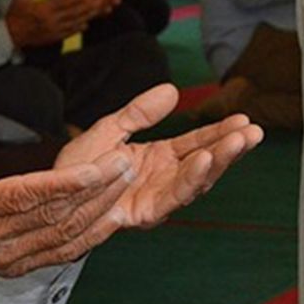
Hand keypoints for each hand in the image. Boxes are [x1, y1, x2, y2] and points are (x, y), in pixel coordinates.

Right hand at [0, 113, 135, 276]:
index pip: (25, 197)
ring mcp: (8, 258)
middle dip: (95, 190)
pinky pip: (62, 251)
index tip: (97, 165)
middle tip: (125, 161)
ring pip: (64, 234)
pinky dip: (91, 233)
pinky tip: (112, 213)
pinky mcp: (19, 266)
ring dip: (99, 208)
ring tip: (126, 178)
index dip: (64, 183)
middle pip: (54, 214)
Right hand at [5, 0, 98, 47]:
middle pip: (73, 12)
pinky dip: (78, 29)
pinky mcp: (53, 38)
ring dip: (85, 17)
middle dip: (86, 6)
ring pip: (73, 23)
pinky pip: (69, 33)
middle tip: (97, 0)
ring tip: (95, 12)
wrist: (10, 35)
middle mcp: (51, 20)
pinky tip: (85, 24)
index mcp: (44, 8)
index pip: (64, 1)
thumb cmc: (15, 15)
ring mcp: (53, 30)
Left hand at [55, 84, 263, 232]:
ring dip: (219, 162)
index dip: (221, 133)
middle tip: (253, 131)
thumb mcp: (110, 129)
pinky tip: (204, 159)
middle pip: (204, 163)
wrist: (51, 193)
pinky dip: (190, 179)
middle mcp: (162, 180)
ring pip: (195, 181)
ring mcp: (155, 197)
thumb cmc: (79, 167)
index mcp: (158, 159)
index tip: (245, 120)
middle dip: (230, 148)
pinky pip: (172, 196)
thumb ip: (140, 112)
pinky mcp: (143, 213)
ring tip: (237, 142)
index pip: (197, 143)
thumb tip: (172, 90)